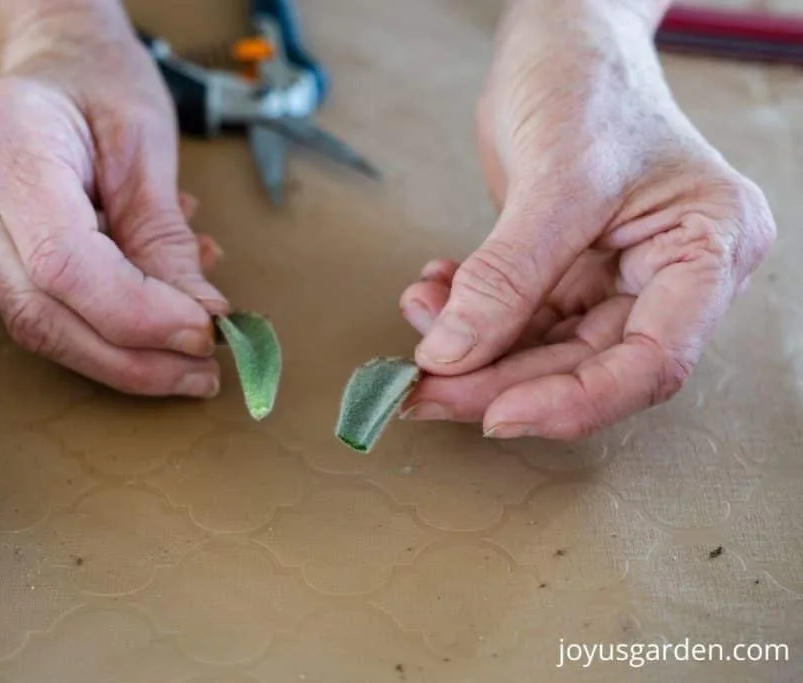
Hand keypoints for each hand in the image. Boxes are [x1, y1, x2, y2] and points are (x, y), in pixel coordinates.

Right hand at [0, 1, 227, 396]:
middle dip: (132, 359)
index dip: (139, 315)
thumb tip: (200, 321)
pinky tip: (160, 306)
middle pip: (41, 315)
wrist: (53, 62)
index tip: (205, 332)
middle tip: (203, 374)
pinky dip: (109, 325)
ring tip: (191, 351)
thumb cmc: (101, 82)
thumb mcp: (147, 143)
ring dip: (124, 356)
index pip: (64, 264)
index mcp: (2, 146)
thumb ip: (165, 236)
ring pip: (38, 327)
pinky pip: (44, 311)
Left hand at [398, 0, 775, 438]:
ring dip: (473, 349)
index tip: (495, 414)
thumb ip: (508, 273)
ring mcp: (617, 275)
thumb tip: (453, 356)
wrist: (557, 37)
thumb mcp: (556, 175)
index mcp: (707, 248)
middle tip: (422, 389)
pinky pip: (516, 317)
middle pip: (586, 363)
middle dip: (498, 379)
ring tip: (419, 323)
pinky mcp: (568, 270)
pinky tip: (432, 296)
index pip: (653, 361)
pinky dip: (468, 316)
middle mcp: (671, 273)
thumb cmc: (586, 80)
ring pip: (542, 349)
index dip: (574, 401)